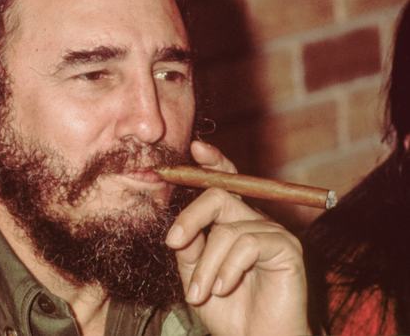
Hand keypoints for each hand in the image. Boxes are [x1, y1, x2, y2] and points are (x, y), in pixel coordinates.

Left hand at [165, 141, 308, 335]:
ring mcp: (273, 232)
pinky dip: (228, 268)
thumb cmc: (229, 311)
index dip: (213, 161)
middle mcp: (254, 220)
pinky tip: (224, 288)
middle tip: (173, 243)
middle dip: (191, 218)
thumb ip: (189, 247)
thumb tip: (178, 228)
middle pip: (220, 194)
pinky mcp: (288, 248)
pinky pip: (248, 243)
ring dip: (206, 265)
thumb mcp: (196, 276)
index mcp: (233, 222)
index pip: (225, 182)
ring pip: (227, 229)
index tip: (195, 149)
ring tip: (201, 294)